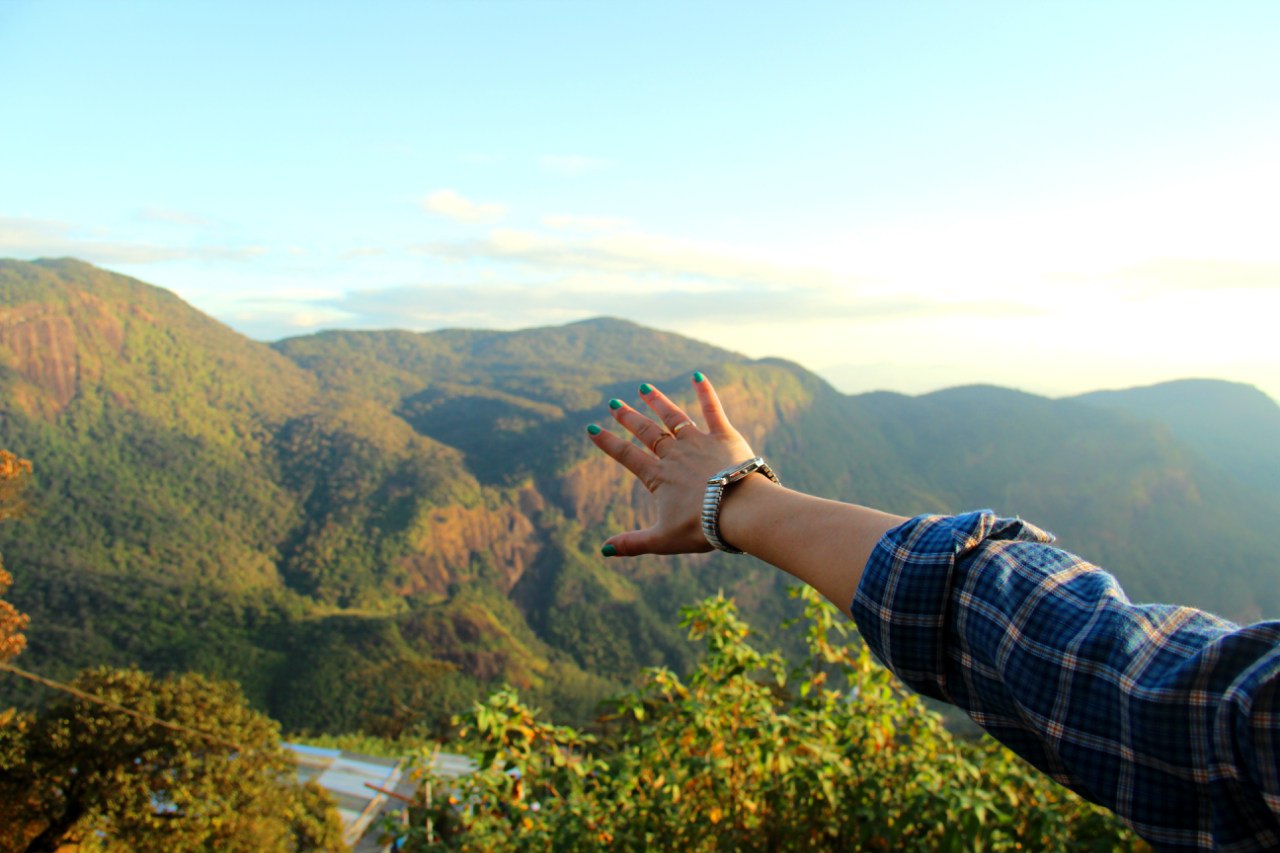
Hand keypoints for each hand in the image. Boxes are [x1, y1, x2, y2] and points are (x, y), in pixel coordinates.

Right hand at [586, 372, 758, 556]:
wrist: (739, 511)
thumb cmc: (701, 527)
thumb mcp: (663, 540)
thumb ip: (633, 543)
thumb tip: (604, 550)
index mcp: (658, 477)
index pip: (627, 456)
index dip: (608, 443)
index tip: (592, 428)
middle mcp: (674, 455)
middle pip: (646, 432)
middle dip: (628, 417)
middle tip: (614, 403)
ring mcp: (698, 442)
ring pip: (673, 417)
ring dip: (658, 402)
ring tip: (645, 388)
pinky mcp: (723, 436)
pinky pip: (712, 410)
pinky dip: (705, 392)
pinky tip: (698, 375)